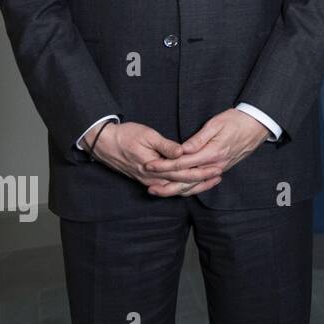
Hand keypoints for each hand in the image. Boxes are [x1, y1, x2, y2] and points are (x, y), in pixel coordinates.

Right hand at [85, 121, 216, 196]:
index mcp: (155, 168)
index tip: (216, 168)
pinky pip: (168, 187)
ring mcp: (149, 181)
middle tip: (219, 175)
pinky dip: (182, 186)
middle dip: (202, 180)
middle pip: (182, 183)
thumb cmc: (126, 136)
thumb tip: (182, 152)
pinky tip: (192, 184)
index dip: (201, 172)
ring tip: (211, 180)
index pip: (183, 174)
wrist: (104, 143)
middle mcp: (153, 178)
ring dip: (194, 185)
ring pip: (175, 188)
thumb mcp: (147, 136)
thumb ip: (165, 146)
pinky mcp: (147, 179)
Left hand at [141, 108, 269, 196]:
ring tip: (160, 191)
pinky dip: (191, 188)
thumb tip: (183, 149)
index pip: (183, 163)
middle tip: (149, 186)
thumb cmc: (237, 120)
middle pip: (187, 179)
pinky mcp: (222, 168)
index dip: (165, 165)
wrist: (259, 124)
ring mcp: (220, 168)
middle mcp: (216, 164)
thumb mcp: (217, 123)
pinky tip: (180, 190)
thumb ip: (199, 138)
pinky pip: (203, 182)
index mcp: (213, 152)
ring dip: (177, 190)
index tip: (150, 165)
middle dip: (166, 183)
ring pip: (195, 185)